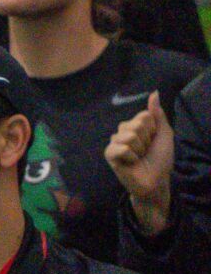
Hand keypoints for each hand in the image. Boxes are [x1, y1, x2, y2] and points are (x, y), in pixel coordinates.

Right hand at [106, 92, 173, 235]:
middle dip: (146, 139)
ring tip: (139, 158)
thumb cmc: (160, 158)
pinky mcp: (109, 154)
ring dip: (140, 149)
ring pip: (129, 135)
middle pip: (137, 124)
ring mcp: (115, 142)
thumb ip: (157, 114)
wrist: (156, 180)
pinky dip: (131, 156)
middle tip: (146, 151)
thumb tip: (154, 93)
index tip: (153, 141)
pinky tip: (130, 163)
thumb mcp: (164, 133)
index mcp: (135, 125)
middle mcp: (123, 132)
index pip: (144, 116)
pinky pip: (121, 147)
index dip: (153, 129)